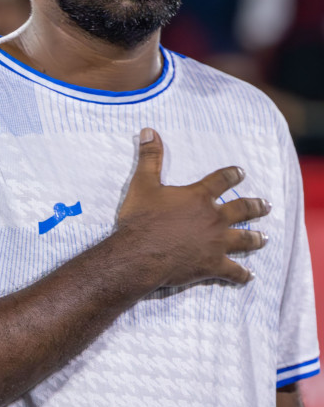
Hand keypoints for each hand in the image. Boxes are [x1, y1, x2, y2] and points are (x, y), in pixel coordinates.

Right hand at [111, 128, 267, 288]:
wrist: (140, 254)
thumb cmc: (141, 219)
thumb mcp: (142, 184)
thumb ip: (150, 157)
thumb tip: (149, 131)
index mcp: (199, 197)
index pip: (221, 181)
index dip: (232, 175)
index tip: (241, 172)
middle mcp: (214, 219)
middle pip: (242, 210)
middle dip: (255, 207)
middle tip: (265, 206)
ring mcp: (216, 243)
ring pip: (244, 239)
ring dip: (255, 238)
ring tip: (263, 238)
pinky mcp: (213, 265)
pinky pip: (233, 271)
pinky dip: (242, 274)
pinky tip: (249, 276)